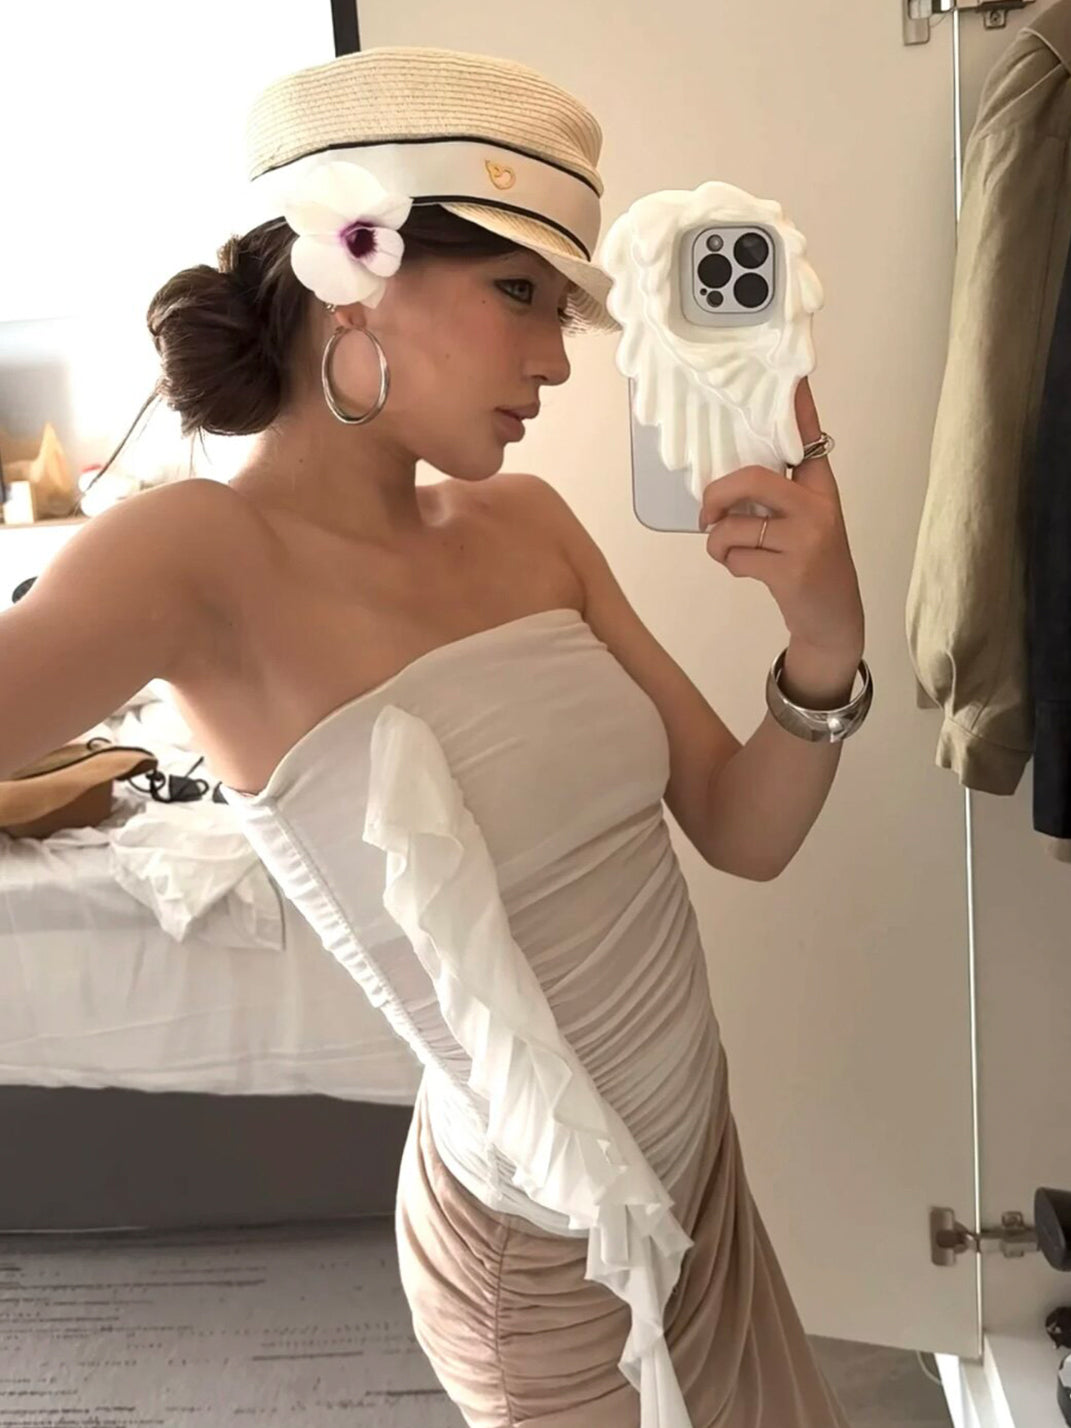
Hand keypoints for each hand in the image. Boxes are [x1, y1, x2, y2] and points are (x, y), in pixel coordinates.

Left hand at [698, 377, 864, 659]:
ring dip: (718, 544)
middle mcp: (817, 506)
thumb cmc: (809, 563)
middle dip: (716, 494)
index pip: (806, 438)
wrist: (832, 617)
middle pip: (752, 478)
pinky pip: (737, 557)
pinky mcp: (793, 570)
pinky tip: (749, 571)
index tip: (795, 376)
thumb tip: (724, 481)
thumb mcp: (804, 522)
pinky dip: (731, 566)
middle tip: (707, 514)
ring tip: (731, 552)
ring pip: (735, 525)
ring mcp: (807, 538)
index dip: (797, 407)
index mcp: (819, 488)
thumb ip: (776, 495)